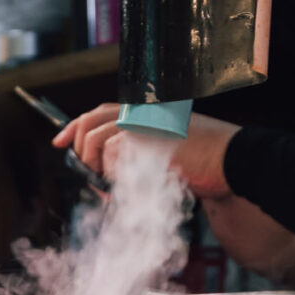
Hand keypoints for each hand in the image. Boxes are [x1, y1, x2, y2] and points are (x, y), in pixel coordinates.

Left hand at [54, 105, 238, 198]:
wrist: (234, 160)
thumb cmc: (209, 162)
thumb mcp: (169, 150)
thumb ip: (137, 153)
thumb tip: (103, 167)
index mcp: (147, 111)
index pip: (100, 112)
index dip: (75, 127)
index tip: (59, 142)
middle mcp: (142, 111)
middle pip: (89, 125)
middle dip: (82, 152)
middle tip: (93, 173)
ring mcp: (142, 123)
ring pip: (96, 143)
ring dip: (99, 168)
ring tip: (119, 183)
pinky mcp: (143, 139)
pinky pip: (112, 158)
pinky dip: (116, 176)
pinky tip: (134, 184)